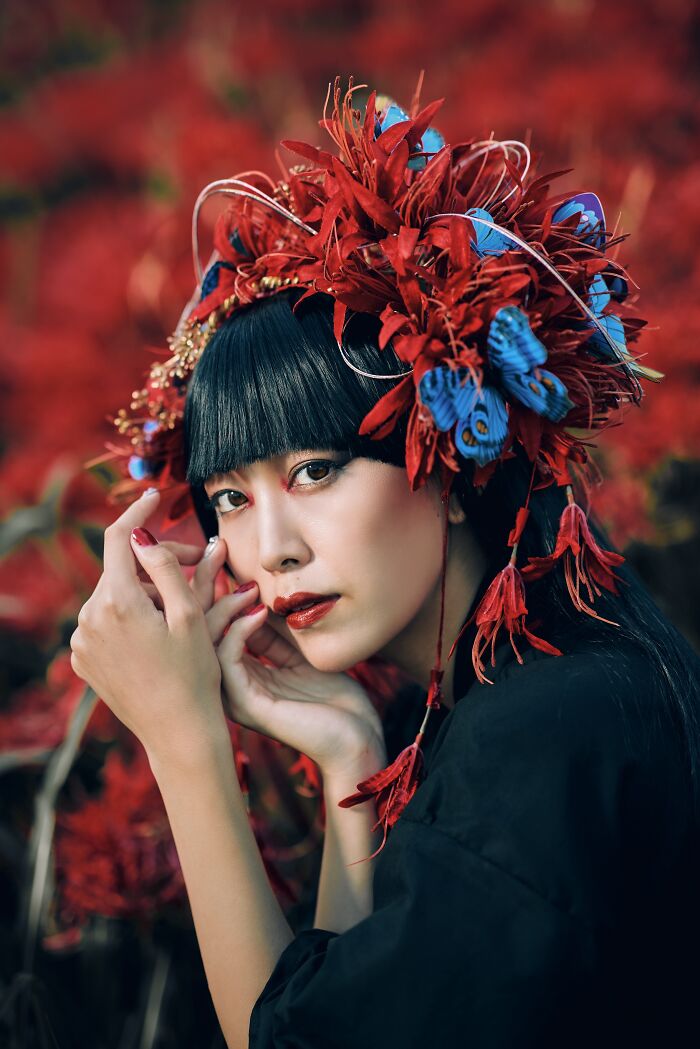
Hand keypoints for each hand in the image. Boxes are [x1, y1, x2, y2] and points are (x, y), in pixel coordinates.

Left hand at [69, 490, 226, 763]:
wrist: (178, 732)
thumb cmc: (194, 674)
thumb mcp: (191, 616)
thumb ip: (166, 568)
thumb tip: (141, 536)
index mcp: (117, 603)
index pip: (118, 539)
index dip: (137, 513)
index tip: (154, 497)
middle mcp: (89, 619)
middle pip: (121, 569)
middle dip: (155, 562)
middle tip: (199, 565)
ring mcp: (81, 641)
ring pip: (114, 595)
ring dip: (145, 592)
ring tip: (182, 611)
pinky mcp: (83, 659)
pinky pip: (105, 621)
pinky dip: (130, 616)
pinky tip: (158, 635)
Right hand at [175, 534, 387, 778]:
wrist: (357, 741)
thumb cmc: (335, 700)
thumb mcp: (299, 652)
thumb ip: (274, 629)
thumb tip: (254, 587)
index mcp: (238, 673)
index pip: (209, 623)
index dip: (209, 586)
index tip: (217, 551)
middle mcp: (229, 685)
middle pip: (197, 630)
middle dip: (201, 587)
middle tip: (213, 551)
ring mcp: (235, 697)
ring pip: (205, 644)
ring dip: (220, 607)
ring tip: (240, 582)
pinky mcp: (249, 706)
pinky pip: (229, 661)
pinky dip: (239, 632)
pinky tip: (259, 611)